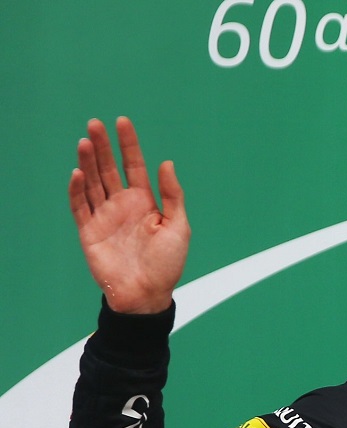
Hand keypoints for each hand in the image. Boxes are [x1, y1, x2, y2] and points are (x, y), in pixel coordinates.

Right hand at [68, 117, 188, 314]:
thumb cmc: (167, 265)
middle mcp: (122, 205)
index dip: (128, 145)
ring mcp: (104, 217)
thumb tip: (167, 163)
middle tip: (95, 124)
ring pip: (92, 183)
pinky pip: (80, 207)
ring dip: (87, 162)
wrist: (147, 295)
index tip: (122, 122)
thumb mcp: (178, 228)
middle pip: (108, 169)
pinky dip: (77, 190)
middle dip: (102, 146)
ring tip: (86, 141)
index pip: (134, 166)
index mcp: (144, 202)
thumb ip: (173, 196)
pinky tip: (78, 173)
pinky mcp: (89, 231)